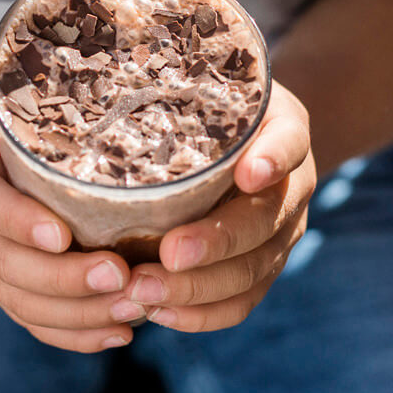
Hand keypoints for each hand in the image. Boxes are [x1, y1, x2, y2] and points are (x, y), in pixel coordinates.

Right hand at [0, 79, 141, 352]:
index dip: (16, 221)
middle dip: (64, 279)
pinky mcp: (5, 284)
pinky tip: (119, 332)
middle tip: (123, 275)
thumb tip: (108, 29)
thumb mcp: (14, 73)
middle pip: (4, 265)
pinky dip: (74, 334)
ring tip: (134, 306)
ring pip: (20, 301)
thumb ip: (48, 66)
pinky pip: (32, 321)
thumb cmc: (9, 96)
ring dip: (78, 313)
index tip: (62, 233)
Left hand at [123, 81, 315, 331]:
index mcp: (283, 131)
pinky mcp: (262, 268)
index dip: (273, 158)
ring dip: (198, 289)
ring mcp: (280, 233)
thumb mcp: (205, 84)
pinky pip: (242, 301)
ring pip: (252, 271)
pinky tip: (159, 313)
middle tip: (167, 253)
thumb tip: (102, 77)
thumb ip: (177, 87)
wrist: (247, 139)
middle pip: (264, 221)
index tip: (248, 172)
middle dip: (217, 242)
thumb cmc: (209, 105)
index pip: (287, 141)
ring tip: (144, 291)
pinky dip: (202, 314)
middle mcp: (289, 186)